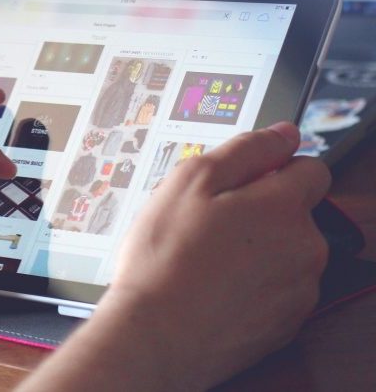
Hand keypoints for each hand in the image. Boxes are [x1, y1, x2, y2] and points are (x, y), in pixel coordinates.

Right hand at [20, 123, 329, 391]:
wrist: (157, 334)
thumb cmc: (166, 258)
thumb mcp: (190, 181)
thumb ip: (245, 150)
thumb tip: (283, 134)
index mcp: (284, 206)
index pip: (311, 167)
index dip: (273, 167)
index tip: (241, 180)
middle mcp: (306, 247)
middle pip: (296, 211)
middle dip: (261, 209)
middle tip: (209, 221)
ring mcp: (300, 289)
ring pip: (287, 251)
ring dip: (258, 247)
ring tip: (207, 256)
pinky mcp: (287, 322)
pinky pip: (278, 288)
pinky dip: (255, 283)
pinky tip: (216, 284)